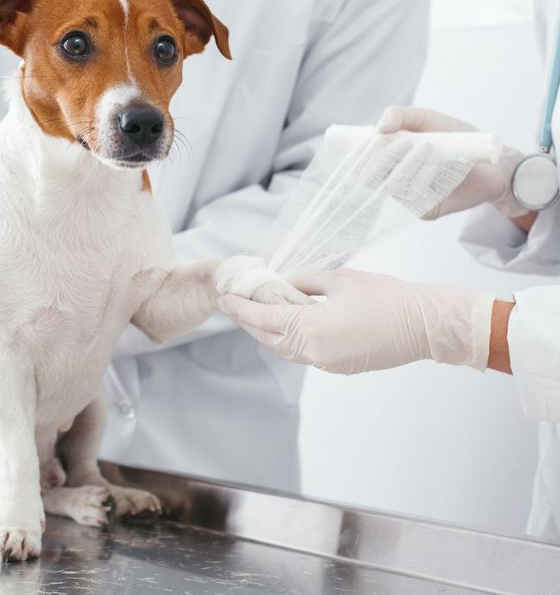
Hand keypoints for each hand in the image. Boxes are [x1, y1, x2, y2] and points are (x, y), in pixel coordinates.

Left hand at [218, 268, 495, 374]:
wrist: (424, 325)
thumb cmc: (386, 296)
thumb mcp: (340, 279)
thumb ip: (305, 282)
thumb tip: (285, 283)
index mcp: (310, 327)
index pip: (263, 316)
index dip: (240, 307)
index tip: (224, 298)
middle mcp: (312, 351)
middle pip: (268, 337)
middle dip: (249, 321)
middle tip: (235, 304)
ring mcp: (325, 364)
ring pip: (284, 349)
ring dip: (268, 332)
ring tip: (257, 313)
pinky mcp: (337, 368)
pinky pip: (304, 355)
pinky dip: (291, 341)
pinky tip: (289, 325)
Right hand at [377, 106, 527, 218]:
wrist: (493, 161)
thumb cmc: (457, 139)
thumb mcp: (427, 119)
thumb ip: (401, 115)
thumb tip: (379, 126)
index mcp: (389, 161)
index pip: (363, 162)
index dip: (361, 153)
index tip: (371, 139)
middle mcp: (394, 181)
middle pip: (372, 177)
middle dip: (381, 159)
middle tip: (399, 141)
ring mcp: (409, 198)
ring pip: (392, 185)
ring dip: (406, 165)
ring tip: (426, 147)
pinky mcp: (427, 209)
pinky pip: (415, 197)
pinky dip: (422, 177)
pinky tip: (435, 163)